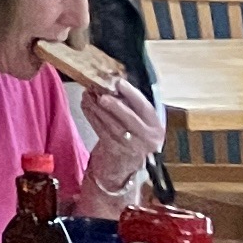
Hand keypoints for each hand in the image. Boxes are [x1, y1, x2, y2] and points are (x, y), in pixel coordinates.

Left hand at [76, 73, 164, 195]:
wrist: (126, 161)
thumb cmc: (133, 133)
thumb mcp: (141, 120)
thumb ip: (133, 104)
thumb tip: (116, 81)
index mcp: (156, 127)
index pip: (145, 108)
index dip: (132, 94)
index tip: (119, 82)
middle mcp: (147, 138)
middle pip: (129, 119)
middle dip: (114, 105)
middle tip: (101, 94)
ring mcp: (131, 146)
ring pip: (111, 124)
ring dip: (97, 108)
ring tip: (88, 94)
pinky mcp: (114, 150)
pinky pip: (100, 130)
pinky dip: (91, 116)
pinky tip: (86, 105)